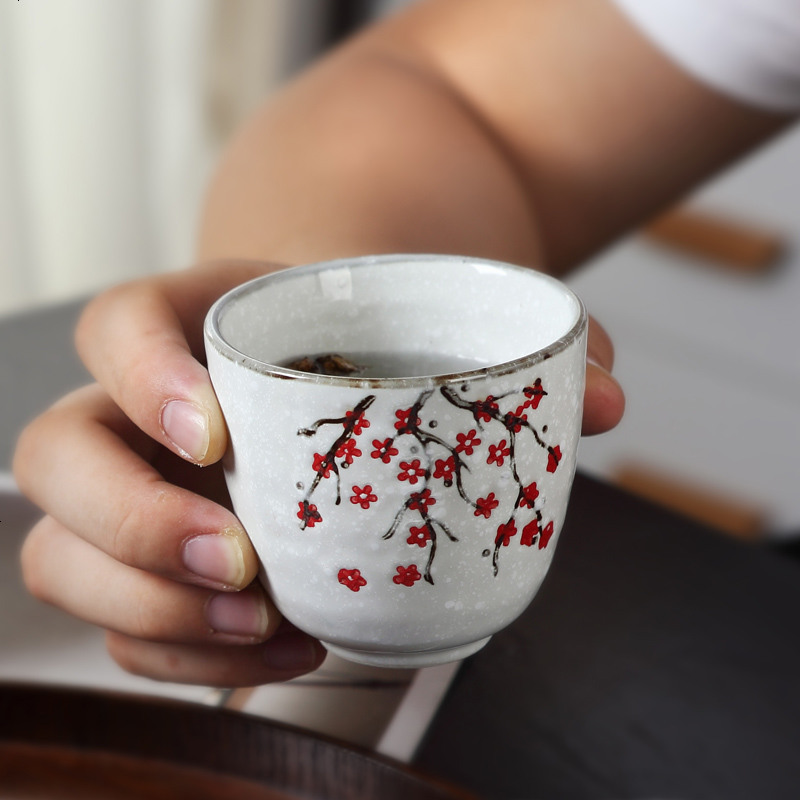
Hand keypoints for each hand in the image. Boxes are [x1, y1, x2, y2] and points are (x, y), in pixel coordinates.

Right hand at [13, 259, 622, 686]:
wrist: (347, 379)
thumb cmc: (379, 349)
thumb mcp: (437, 325)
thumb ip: (526, 349)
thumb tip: (601, 398)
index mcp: (193, 324)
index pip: (116, 325)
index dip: (139, 374)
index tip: (215, 430)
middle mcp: (140, 411)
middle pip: (59, 456)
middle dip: (132, 521)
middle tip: (243, 562)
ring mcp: (137, 492)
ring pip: (65, 553)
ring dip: (146, 612)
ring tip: (258, 624)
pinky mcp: (156, 566)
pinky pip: (128, 625)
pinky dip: (186, 657)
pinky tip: (280, 650)